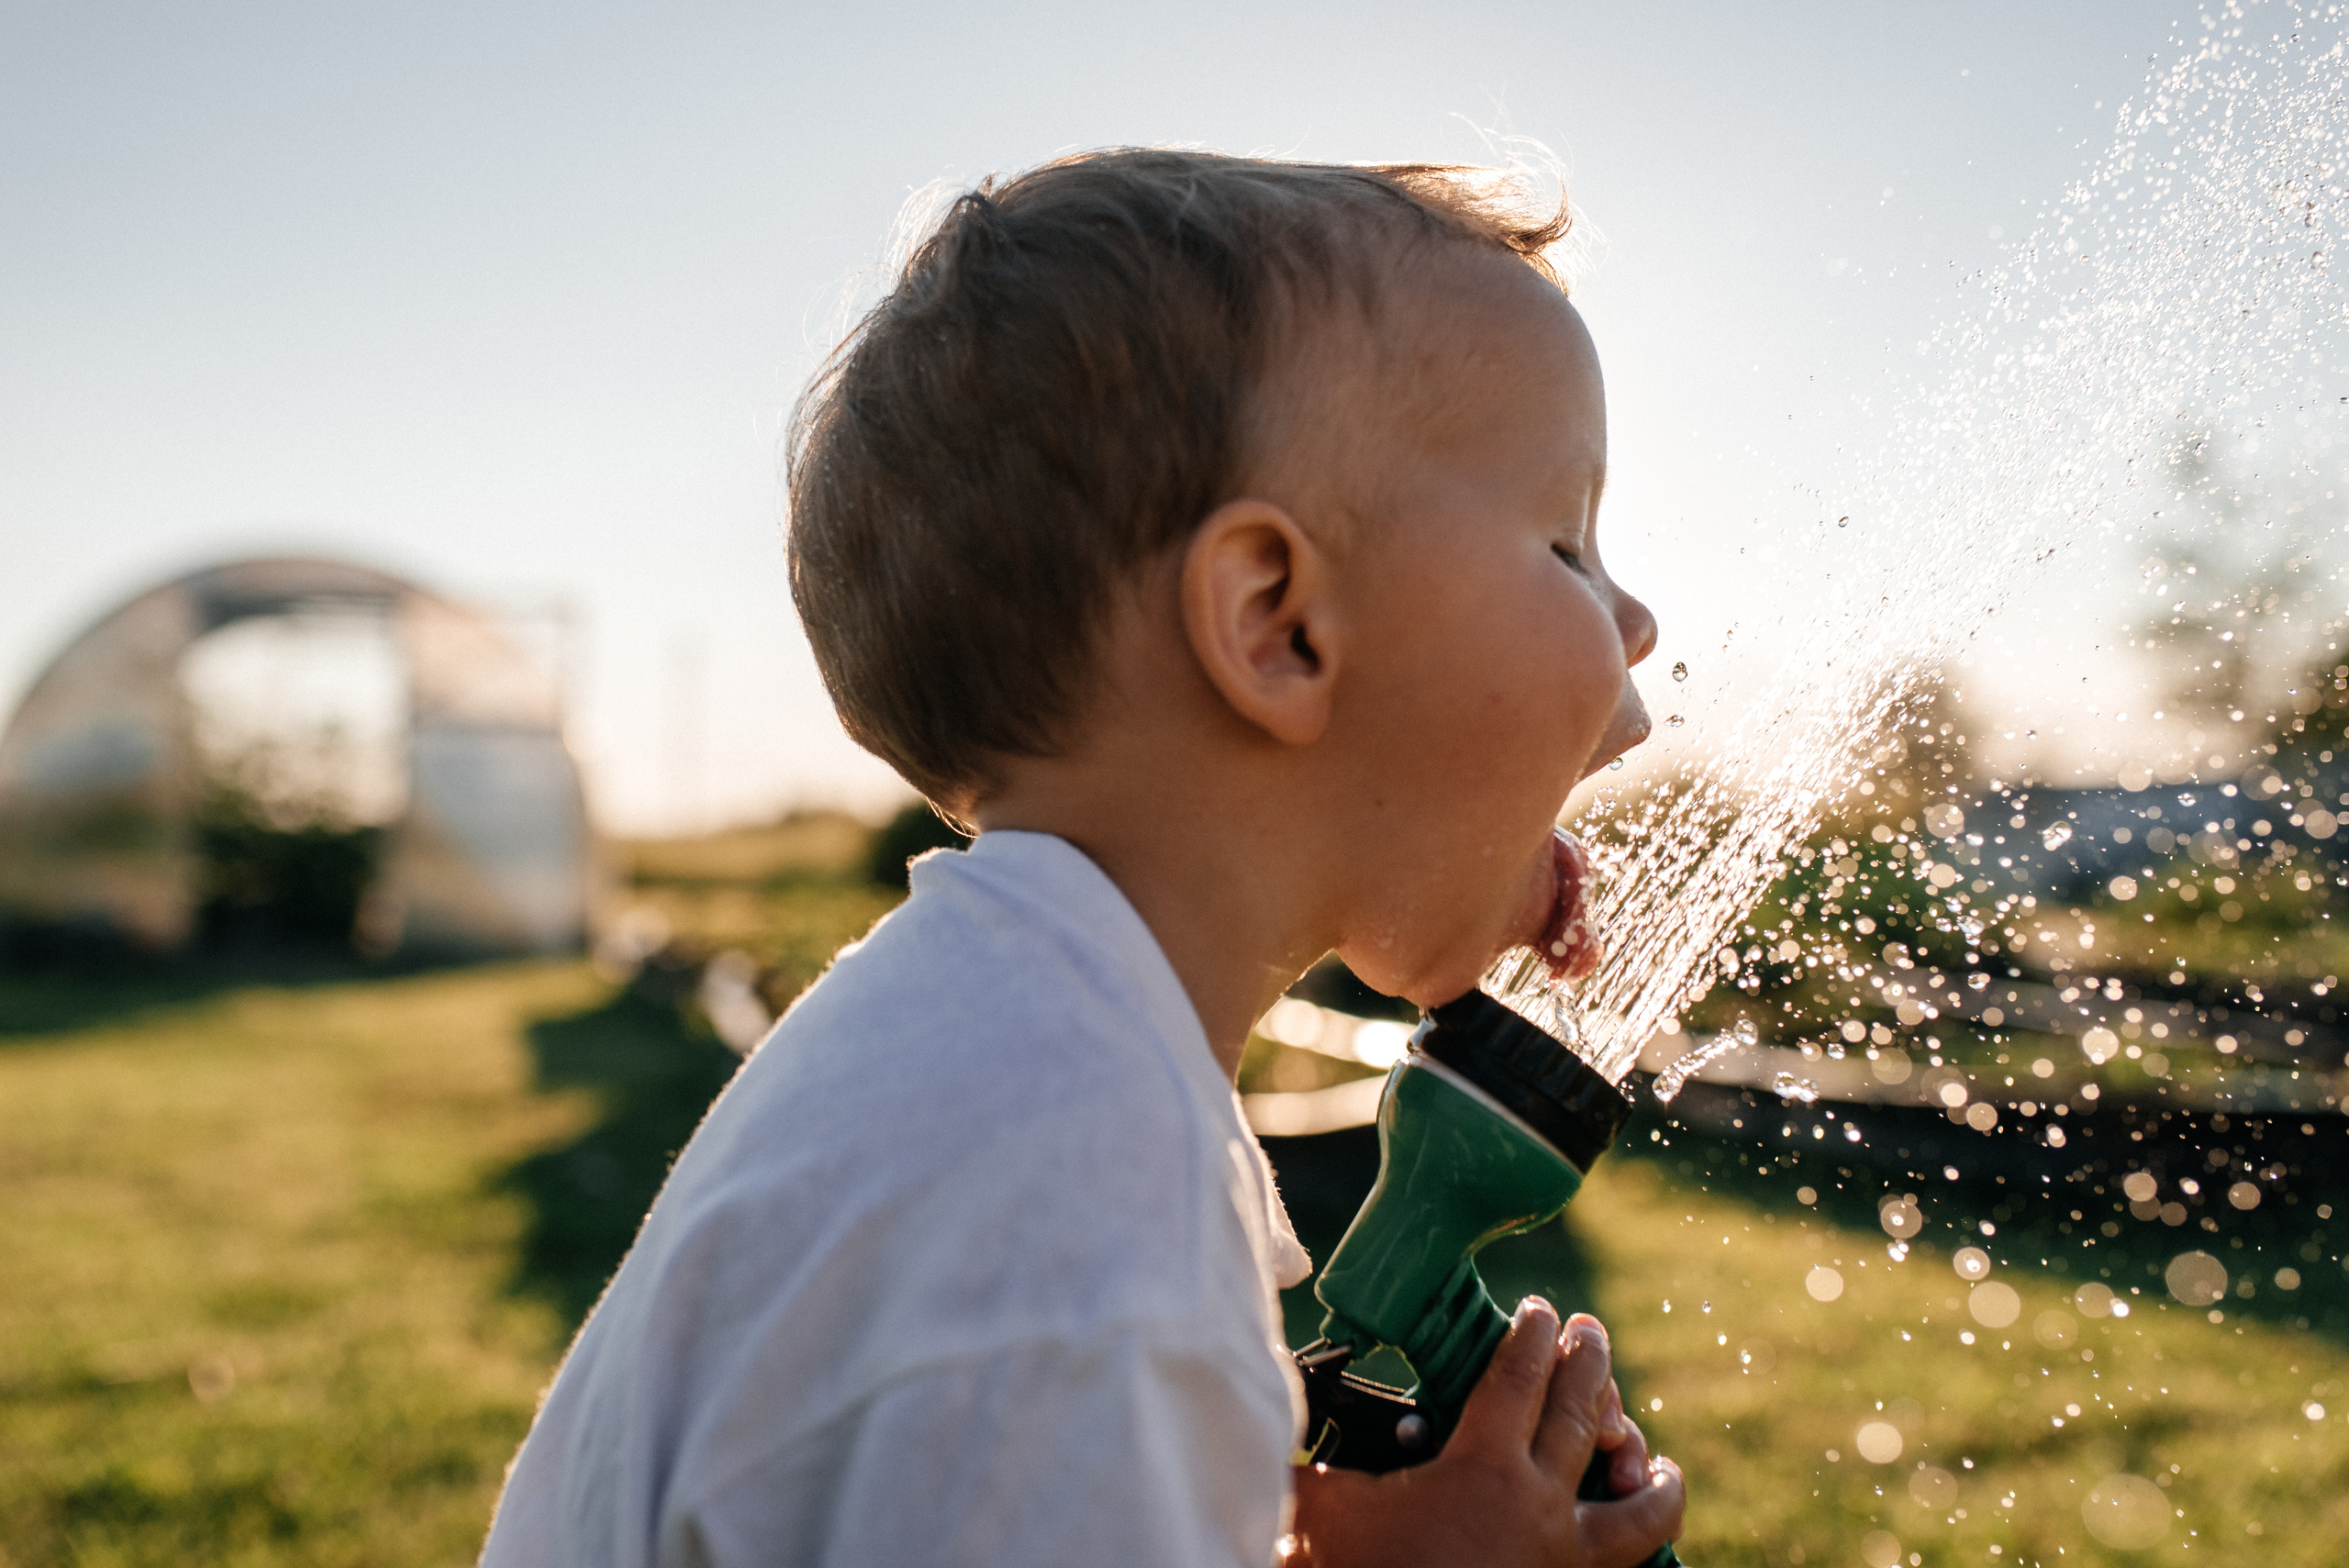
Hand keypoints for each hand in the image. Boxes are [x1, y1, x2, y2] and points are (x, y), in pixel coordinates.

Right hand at [1283, 1300, 1682, 1567]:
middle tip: (1591, 1333)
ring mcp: (1563, 1557)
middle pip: (1581, 1416)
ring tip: (1649, 1454)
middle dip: (1590, 1364)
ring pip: (1636, 1508)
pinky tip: (1640, 1527)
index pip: (1518, 1379)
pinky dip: (1643, 1540)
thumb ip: (1308, 1461)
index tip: (1539, 1309)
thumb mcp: (1327, 1512)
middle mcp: (1539, 1506)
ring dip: (1649, 1470)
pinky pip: (1626, 1564)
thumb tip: (1265, 1414)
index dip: (1531, 1336)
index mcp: (1483, 1468)